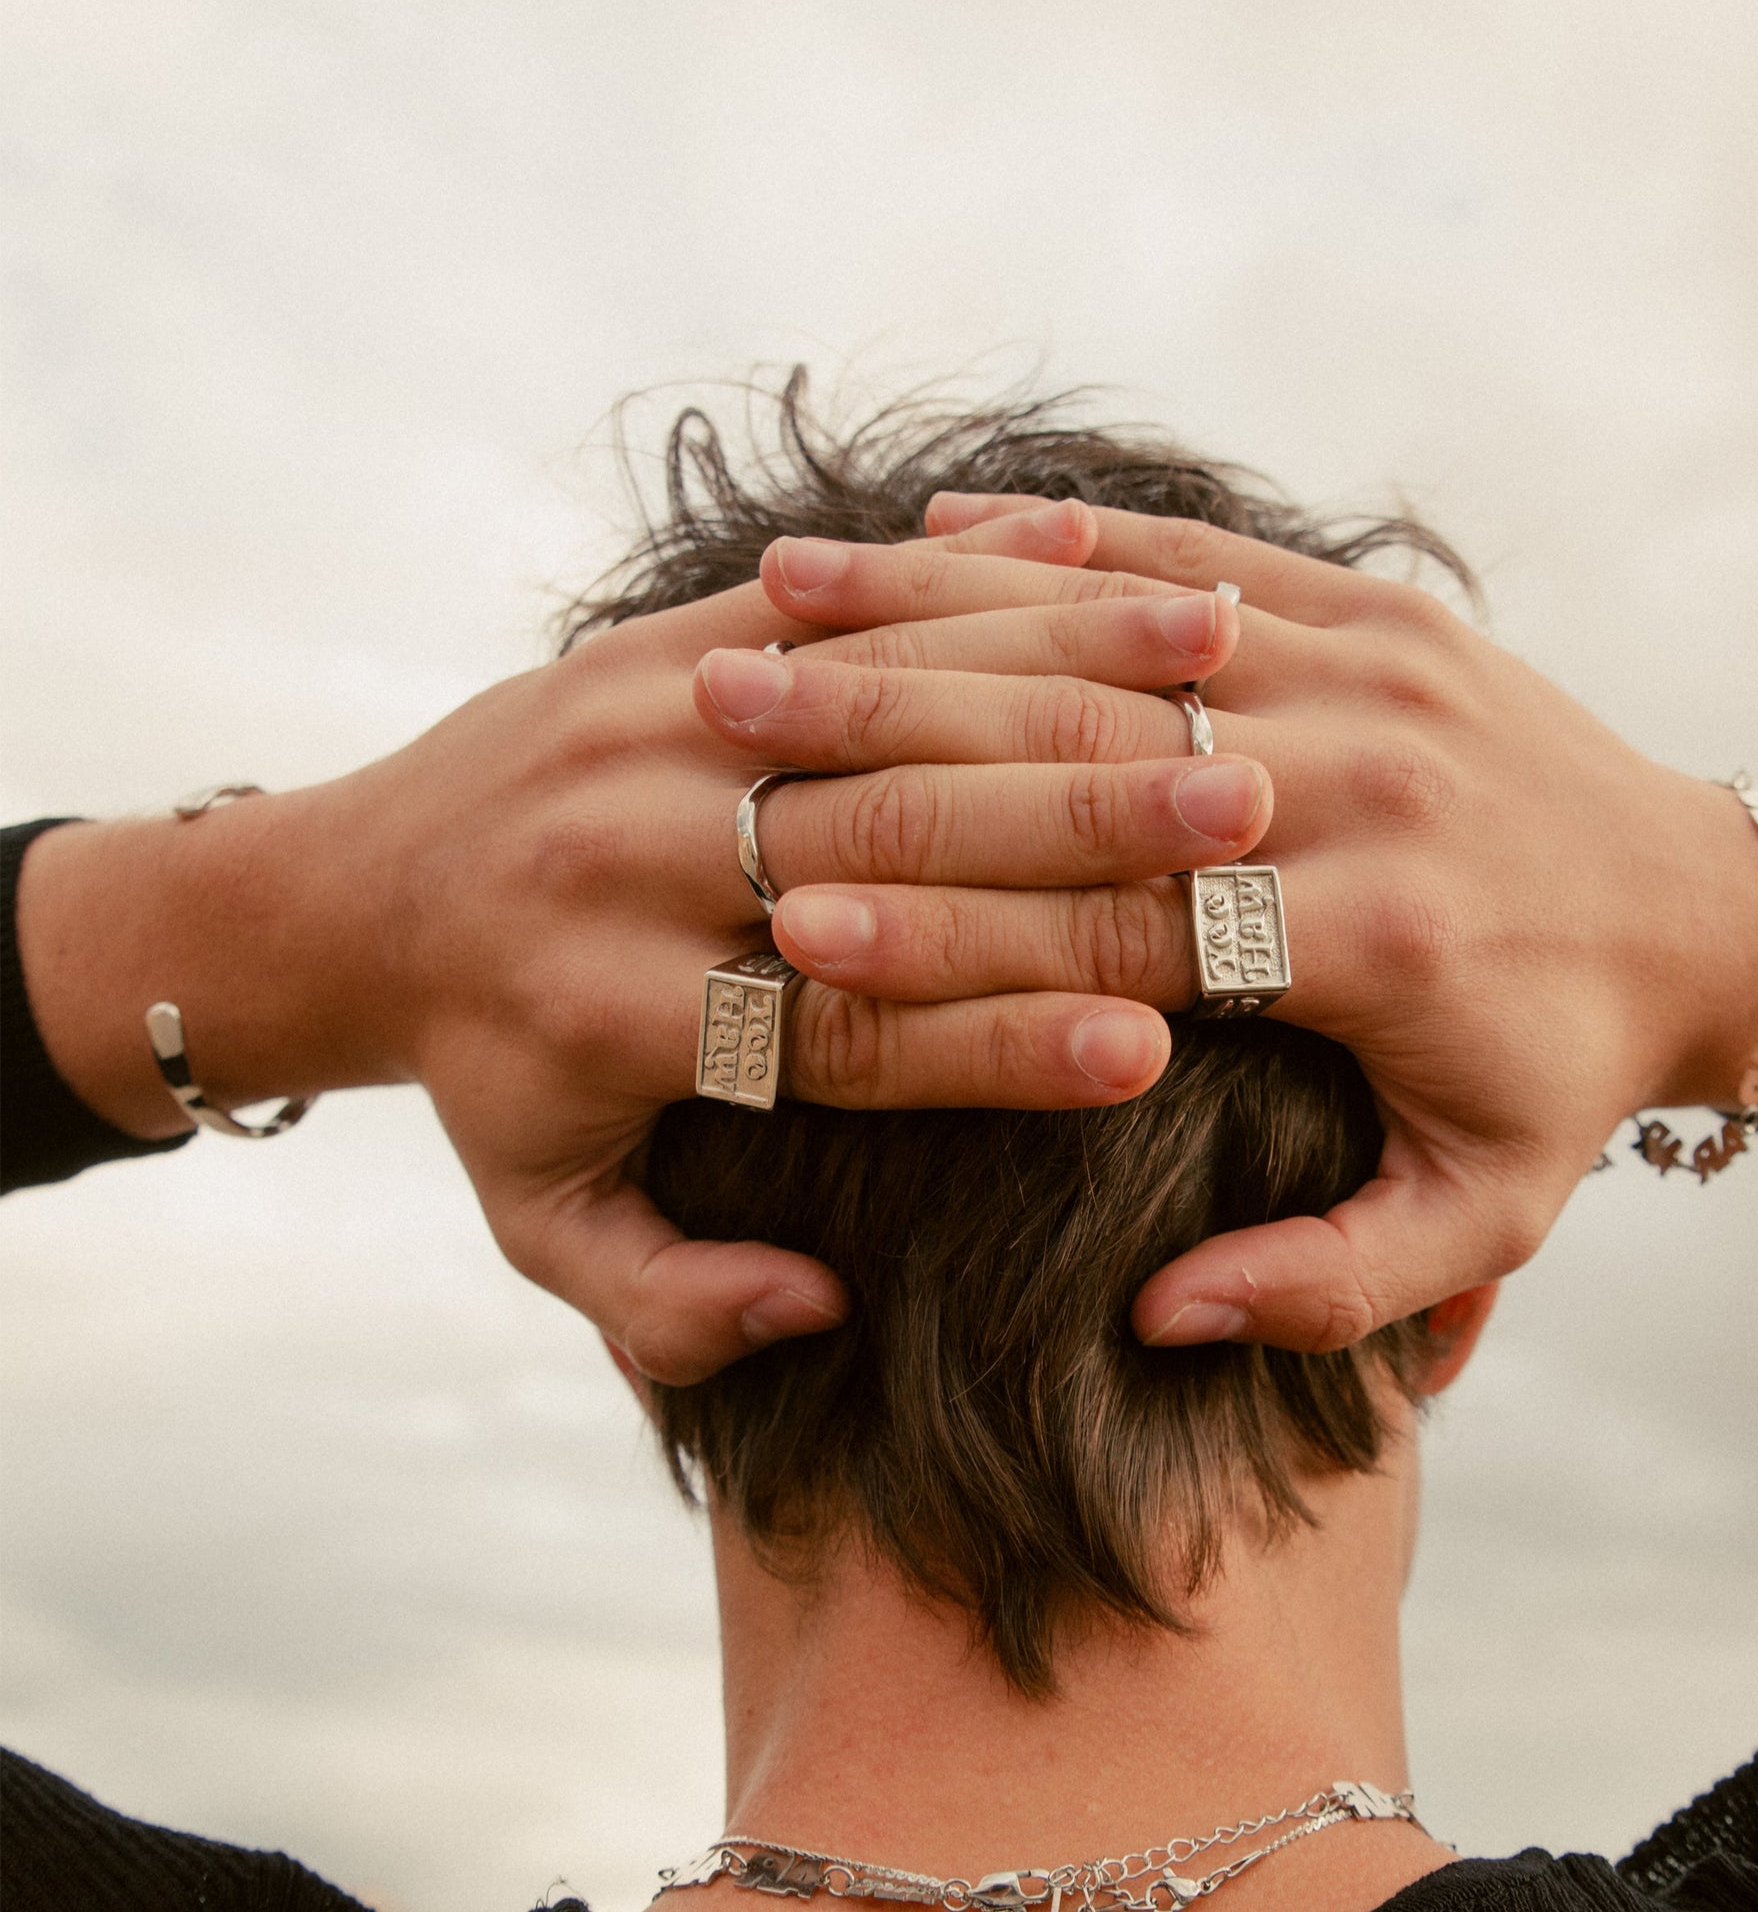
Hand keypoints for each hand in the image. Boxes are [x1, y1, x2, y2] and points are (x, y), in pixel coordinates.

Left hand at [13, 520, 1274, 1382]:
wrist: (359, 890)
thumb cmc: (494, 1077)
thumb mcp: (542, 1218)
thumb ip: (667, 1300)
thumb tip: (817, 1305)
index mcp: (617, 1009)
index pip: (846, 1029)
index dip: (998, 1043)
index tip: (1150, 1051)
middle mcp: (630, 856)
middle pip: (894, 851)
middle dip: (1078, 850)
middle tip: (1243, 853)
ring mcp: (649, 727)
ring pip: (894, 715)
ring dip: (1072, 707)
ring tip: (1223, 722)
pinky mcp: (665, 638)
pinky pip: (855, 612)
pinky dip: (996, 607)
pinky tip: (1124, 616)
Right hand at [698, 511, 1757, 1345]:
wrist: (1714, 914)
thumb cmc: (1570, 1076)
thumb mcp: (1485, 1210)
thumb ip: (1330, 1281)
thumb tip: (1163, 1320)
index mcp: (1378, 942)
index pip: (1117, 933)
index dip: (948, 942)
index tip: (793, 944)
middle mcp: (1372, 782)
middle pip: (1081, 763)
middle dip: (890, 761)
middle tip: (718, 753)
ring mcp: (1378, 669)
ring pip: (1115, 632)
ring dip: (932, 622)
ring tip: (766, 623)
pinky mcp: (1383, 607)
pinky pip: (1193, 553)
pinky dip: (1055, 541)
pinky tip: (924, 528)